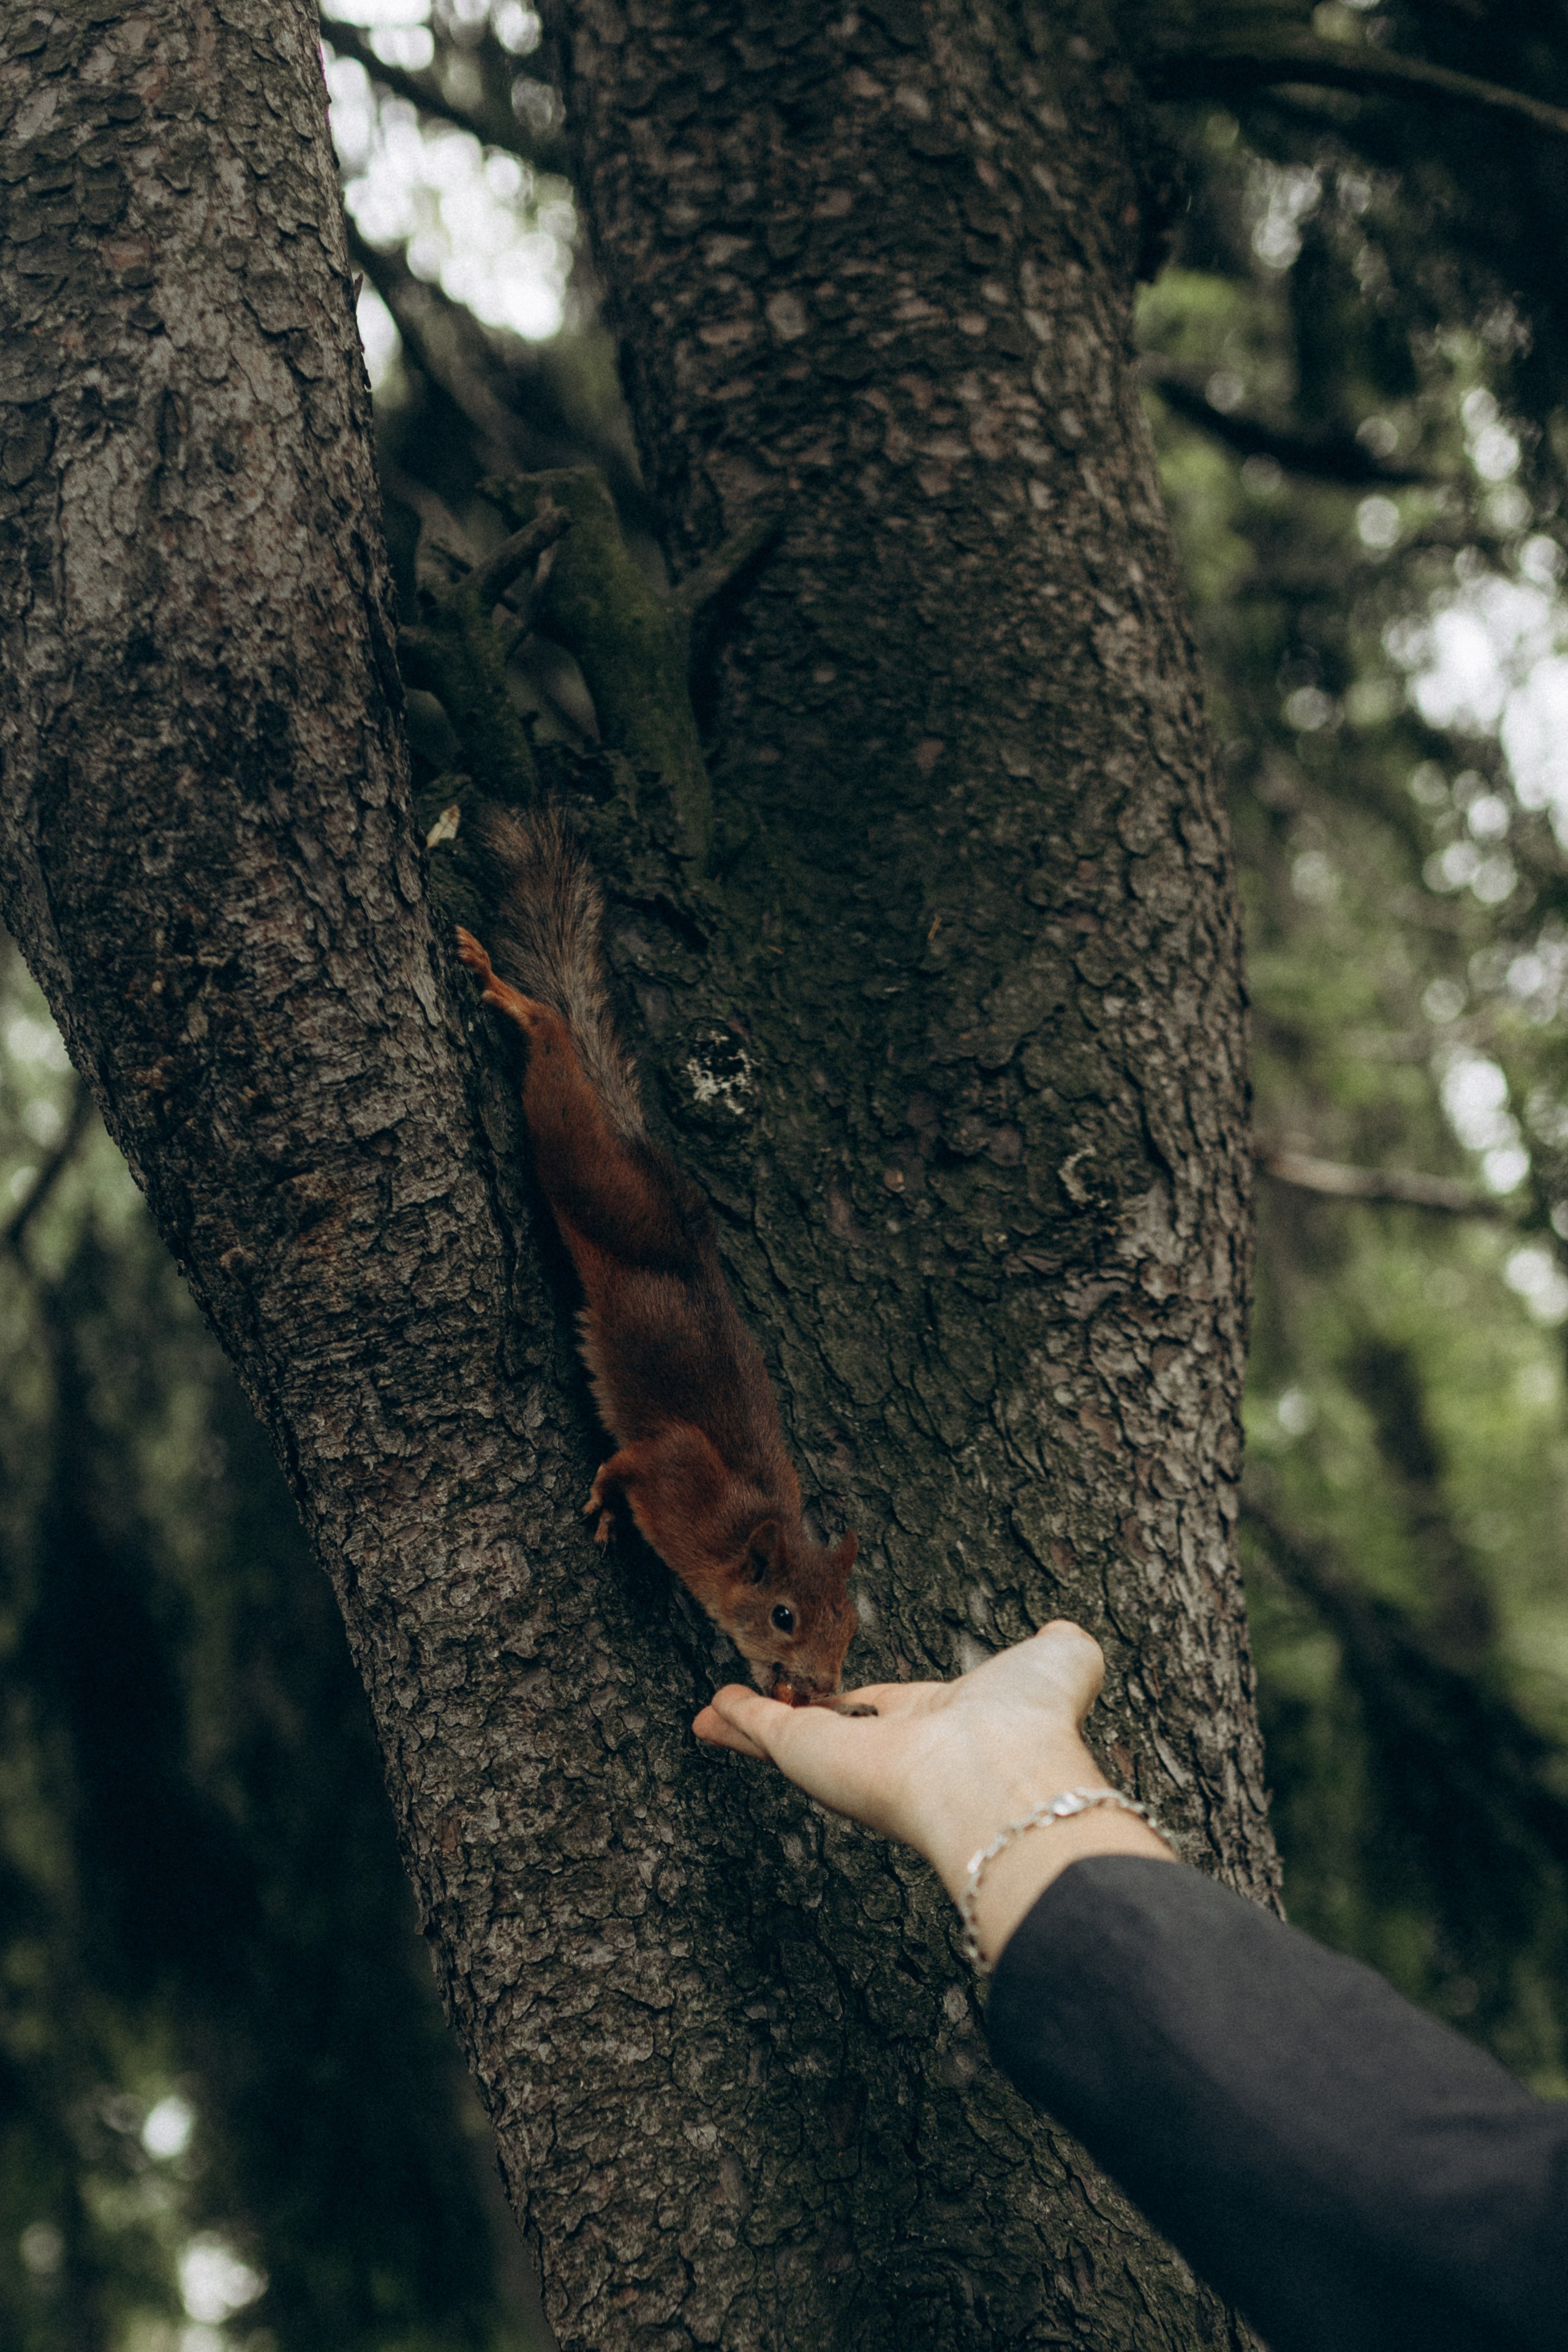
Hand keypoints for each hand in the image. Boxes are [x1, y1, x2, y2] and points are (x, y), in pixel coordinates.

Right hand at [693, 1620, 1173, 1964]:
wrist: (999, 1781)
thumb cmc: (1035, 1726)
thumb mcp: (1060, 1663)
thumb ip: (1058, 1646)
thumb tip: (1062, 1632)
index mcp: (941, 1728)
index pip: (888, 1715)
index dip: (862, 1707)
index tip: (840, 1701)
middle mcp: (888, 1752)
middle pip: (825, 1733)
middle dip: (793, 1723)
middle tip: (763, 1713)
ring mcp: (843, 1758)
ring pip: (784, 1737)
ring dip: (748, 1725)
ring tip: (710, 1717)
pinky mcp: (806, 1754)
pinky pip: (760, 1731)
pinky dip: (732, 1720)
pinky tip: (708, 1714)